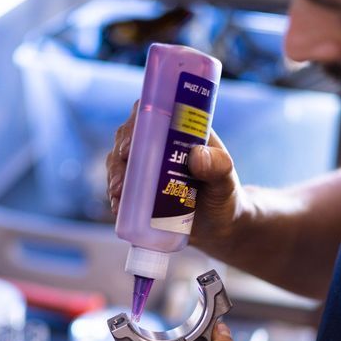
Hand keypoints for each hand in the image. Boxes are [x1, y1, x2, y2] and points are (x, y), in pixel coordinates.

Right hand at [105, 101, 248, 255]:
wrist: (220, 227)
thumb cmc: (225, 198)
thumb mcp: (226, 182)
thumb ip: (219, 168)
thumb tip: (197, 154)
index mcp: (180, 132)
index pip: (153, 114)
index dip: (136, 122)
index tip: (129, 144)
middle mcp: (160, 146)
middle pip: (130, 138)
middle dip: (119, 154)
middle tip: (121, 176)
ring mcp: (147, 168)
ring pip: (120, 162)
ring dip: (114, 175)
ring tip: (117, 194)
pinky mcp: (141, 190)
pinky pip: (122, 187)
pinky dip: (116, 196)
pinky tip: (117, 208)